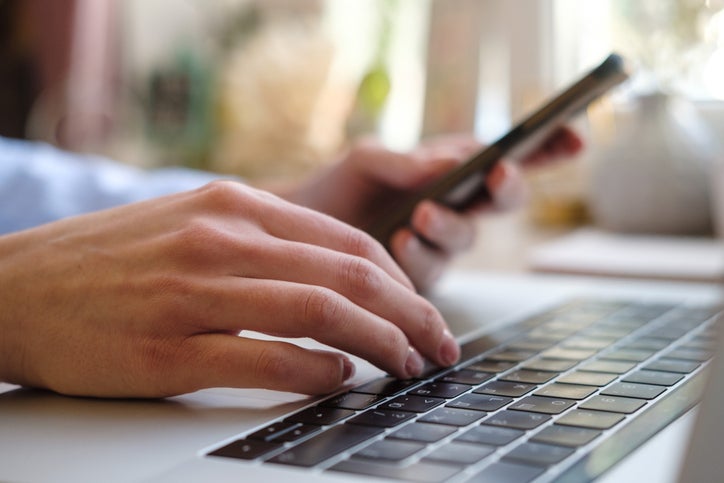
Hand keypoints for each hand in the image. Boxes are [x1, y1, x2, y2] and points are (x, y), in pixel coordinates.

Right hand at [0, 181, 458, 397]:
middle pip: (350, 276)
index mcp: (233, 206)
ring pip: (322, 312)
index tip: (423, 310)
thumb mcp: (191, 223)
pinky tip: (340, 379)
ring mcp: (196, 293)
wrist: (15, 289)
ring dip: (380, 344)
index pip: (348, 241)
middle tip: (439, 345)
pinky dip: (318, 371)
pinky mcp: (170, 350)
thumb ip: (263, 243)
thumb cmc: (109, 261)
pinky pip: (269, 359)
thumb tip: (337, 281)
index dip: (400, 280)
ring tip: (406, 367)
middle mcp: (222, 240)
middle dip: (410, 314)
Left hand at [283, 128, 582, 289]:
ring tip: (420, 214)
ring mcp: (440, 246)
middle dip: (507, 188)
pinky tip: (400, 242)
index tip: (574, 138)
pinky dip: (419, 255)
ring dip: (449, 225)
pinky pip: (433, 270)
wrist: (299, 230)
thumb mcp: (369, 160)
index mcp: (453, 172)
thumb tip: (449, 165)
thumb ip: (407, 160)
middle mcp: (456, 209)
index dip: (547, 150)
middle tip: (497, 173)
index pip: (508, 158)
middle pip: (503, 201)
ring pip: (466, 239)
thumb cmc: (339, 187)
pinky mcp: (418, 278)